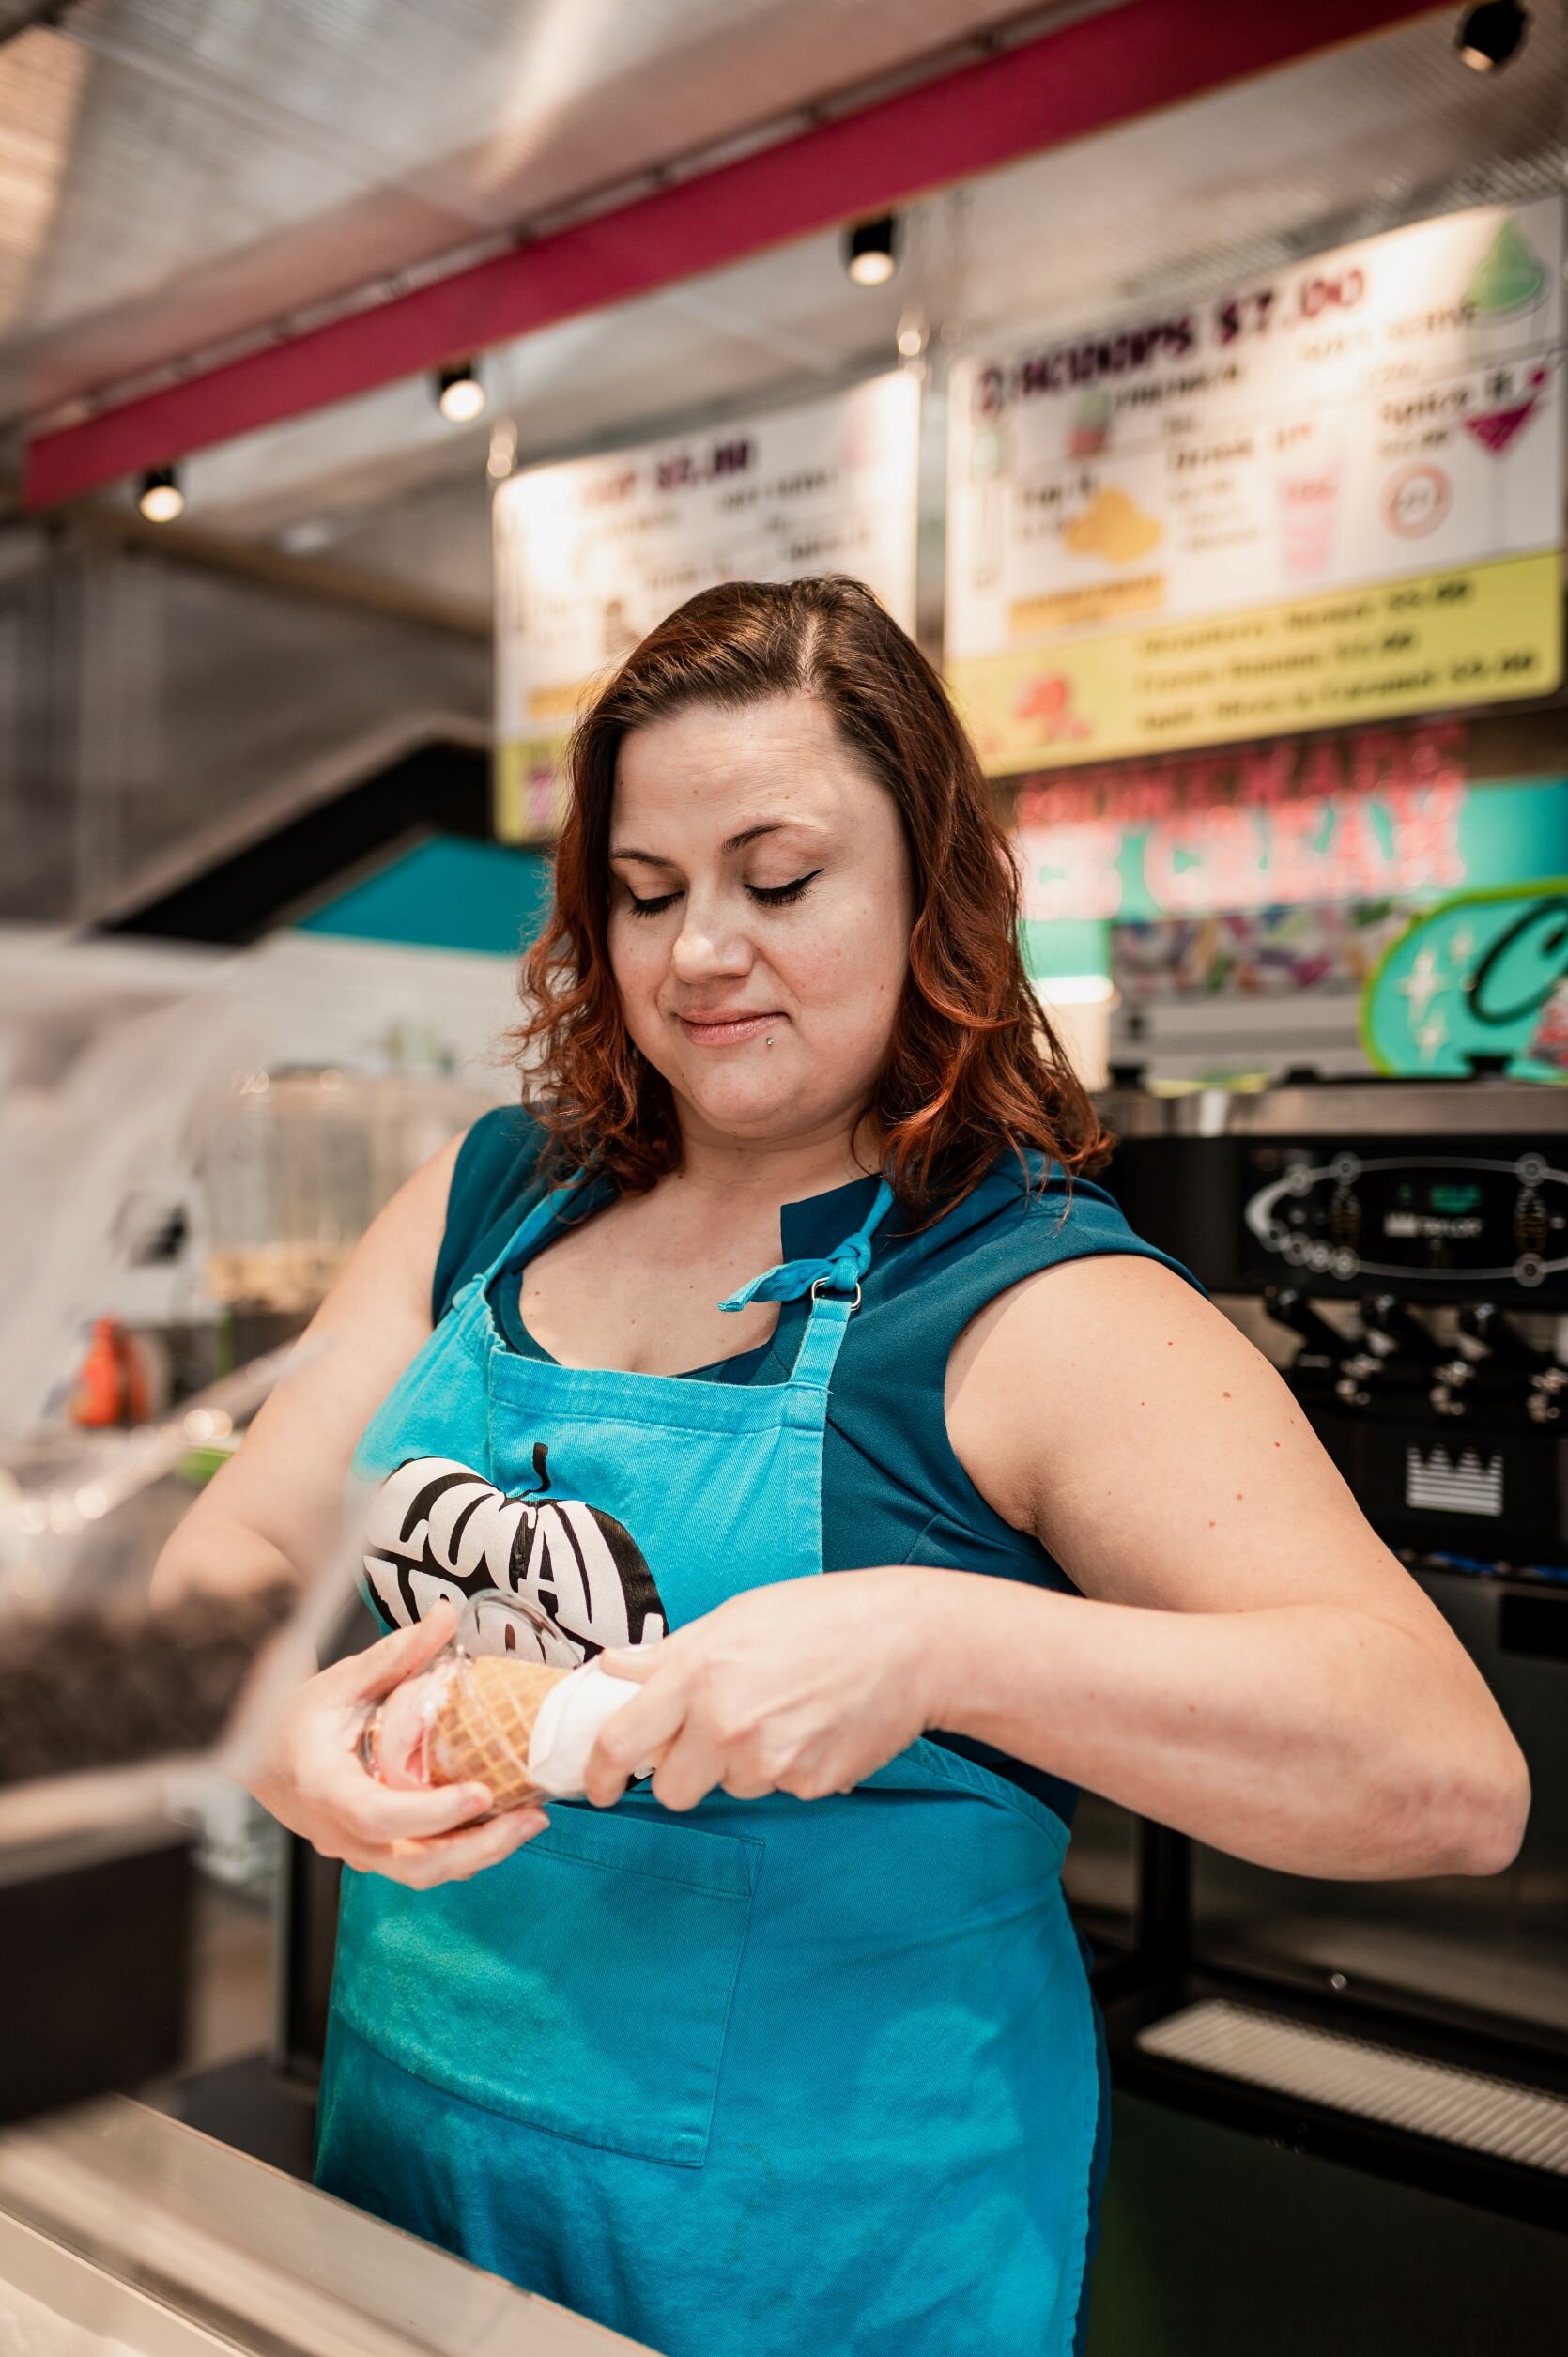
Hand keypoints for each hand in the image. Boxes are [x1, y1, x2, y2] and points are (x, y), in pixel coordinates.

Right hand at [247, 1602, 547, 1885]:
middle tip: (531, 1818)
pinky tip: (500, 1825)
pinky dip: (464, 1851)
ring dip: (479, 1854)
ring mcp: (357, 1850)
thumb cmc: (294, 1719)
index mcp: (324, 1789)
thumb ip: (395, 1655)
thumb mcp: (340, 1681)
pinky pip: (422, 1865)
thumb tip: (444, 1614)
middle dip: (478, 1848)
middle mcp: (340, 1833)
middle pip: (412, 1864)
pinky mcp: (374, 1853)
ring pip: (422, 1873)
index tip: (482, 1794)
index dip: (431, 1812)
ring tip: (529, 1822)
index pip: (378, 1815)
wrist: (260, 1760)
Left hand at [584, 1569, 948, 1812]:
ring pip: (731, 1787)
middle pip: (672, 1790)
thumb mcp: (734, 1618)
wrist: (910, 1642)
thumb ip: (668, 1653)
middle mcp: (726, 1725)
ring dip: (743, 1763)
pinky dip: (790, 1765)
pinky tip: (815, 1725)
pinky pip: (780, 1788)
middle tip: (710, 1738)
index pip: (622, 1743)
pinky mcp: (810, 1785)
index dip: (599, 1774)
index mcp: (697, 1675)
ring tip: (783, 1712)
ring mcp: (770, 1761)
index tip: (598, 1786)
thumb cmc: (821, 1617)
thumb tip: (611, 1668)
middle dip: (681, 1773)